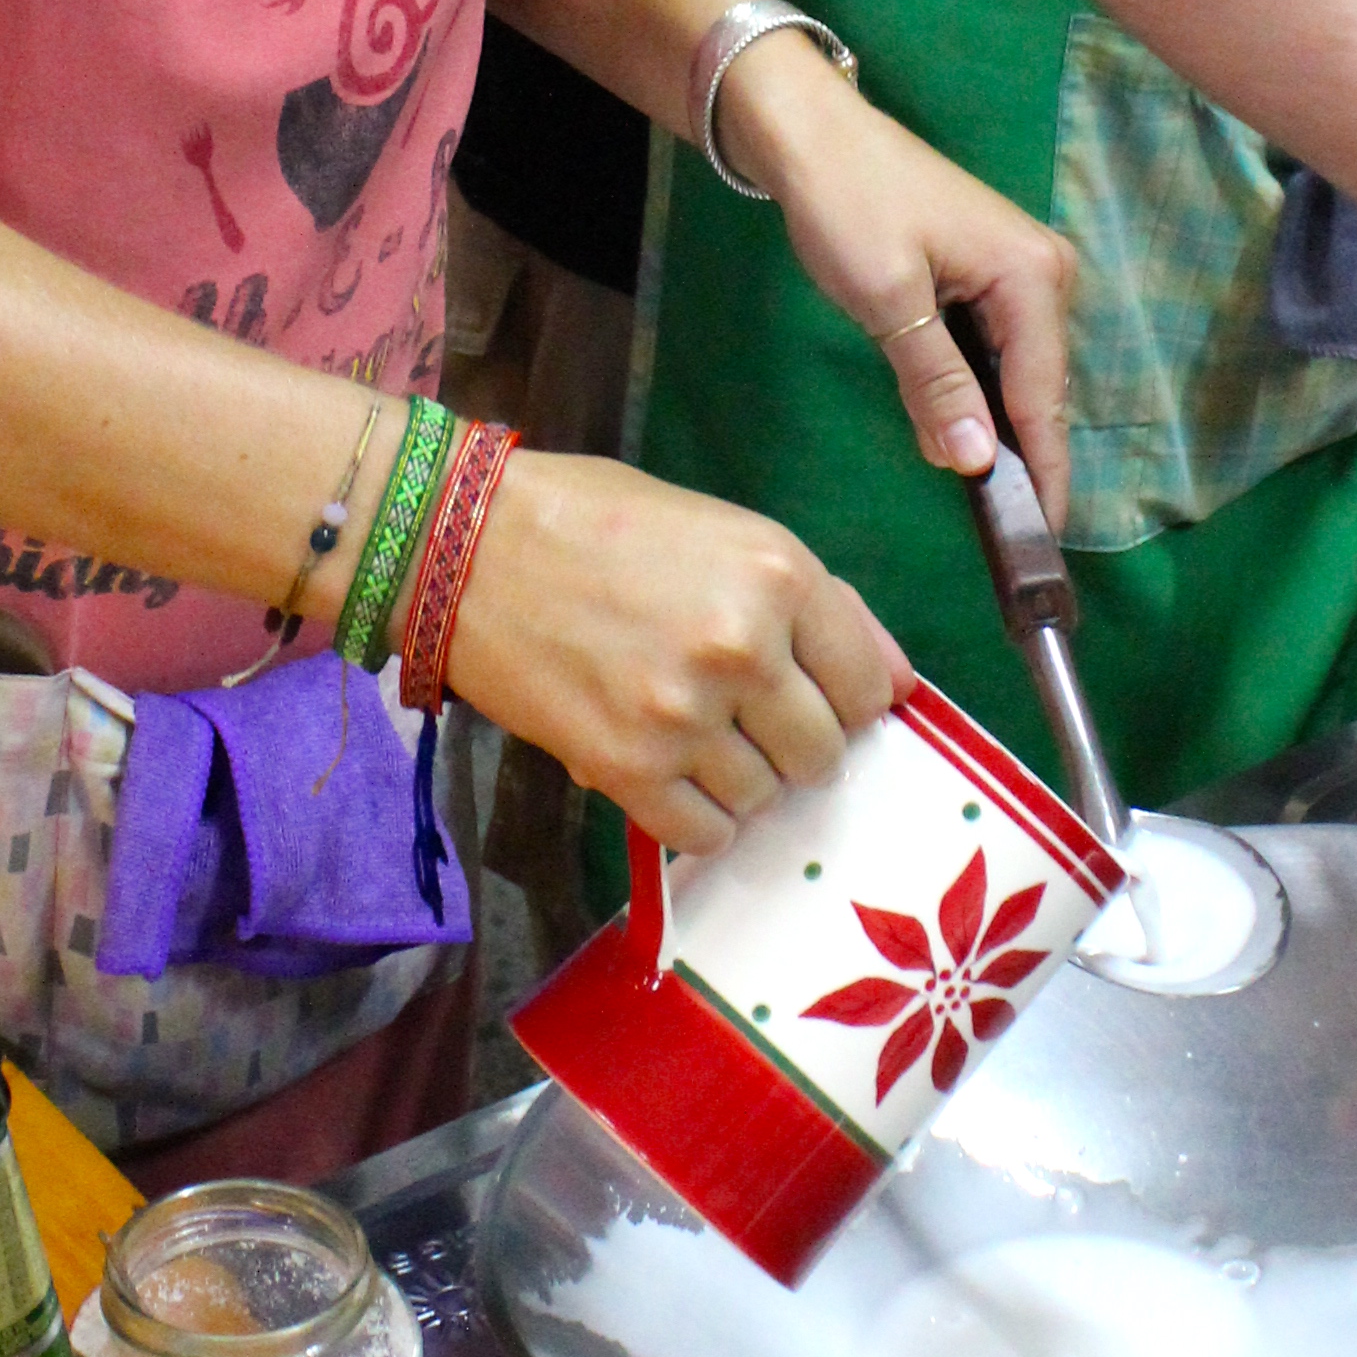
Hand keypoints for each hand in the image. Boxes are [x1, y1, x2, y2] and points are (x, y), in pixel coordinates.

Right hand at [445, 447, 909, 858]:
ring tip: (689, 731)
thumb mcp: (725, 531)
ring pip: (766, 797)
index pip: (870, 686)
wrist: (461, 545)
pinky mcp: (626, 769)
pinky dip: (696, 817)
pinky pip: (705, 834)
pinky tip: (667, 771)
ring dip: (739, 778)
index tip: (808, 693)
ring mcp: (685, 716)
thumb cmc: (596, 523)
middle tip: (742, 715)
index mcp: (777, 574)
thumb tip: (895, 684)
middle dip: (792, 742)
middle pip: (824, 752)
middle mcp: (743, 649)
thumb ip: (815, 604)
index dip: (844, 697)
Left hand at [710, 36, 1078, 520]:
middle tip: (1002, 531)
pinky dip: (979, 388)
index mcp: (1033, 278)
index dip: (1043, 473)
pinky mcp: (991, 270)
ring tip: (985, 496)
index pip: (1045, 400)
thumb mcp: (887, 301)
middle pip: (1040, 388)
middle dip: (1023, 456)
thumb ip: (936, 383)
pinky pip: (997, 347)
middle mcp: (1046, 272)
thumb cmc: (846, 204)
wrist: (810, 131)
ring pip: (1018, 371)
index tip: (1040, 540)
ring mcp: (1022, 269)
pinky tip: (958, 425)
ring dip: (997, 424)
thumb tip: (975, 462)